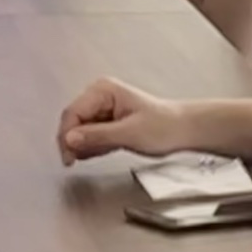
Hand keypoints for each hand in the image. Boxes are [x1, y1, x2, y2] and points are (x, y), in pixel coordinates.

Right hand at [58, 77, 192, 165]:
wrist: (185, 131)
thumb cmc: (164, 127)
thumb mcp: (129, 133)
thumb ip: (97, 136)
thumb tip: (70, 139)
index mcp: (103, 90)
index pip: (73, 112)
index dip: (66, 135)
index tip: (67, 156)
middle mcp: (100, 96)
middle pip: (73, 120)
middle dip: (71, 142)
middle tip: (72, 161)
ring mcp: (103, 109)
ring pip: (79, 130)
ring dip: (81, 145)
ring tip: (89, 157)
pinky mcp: (107, 122)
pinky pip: (90, 135)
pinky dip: (91, 146)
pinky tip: (97, 153)